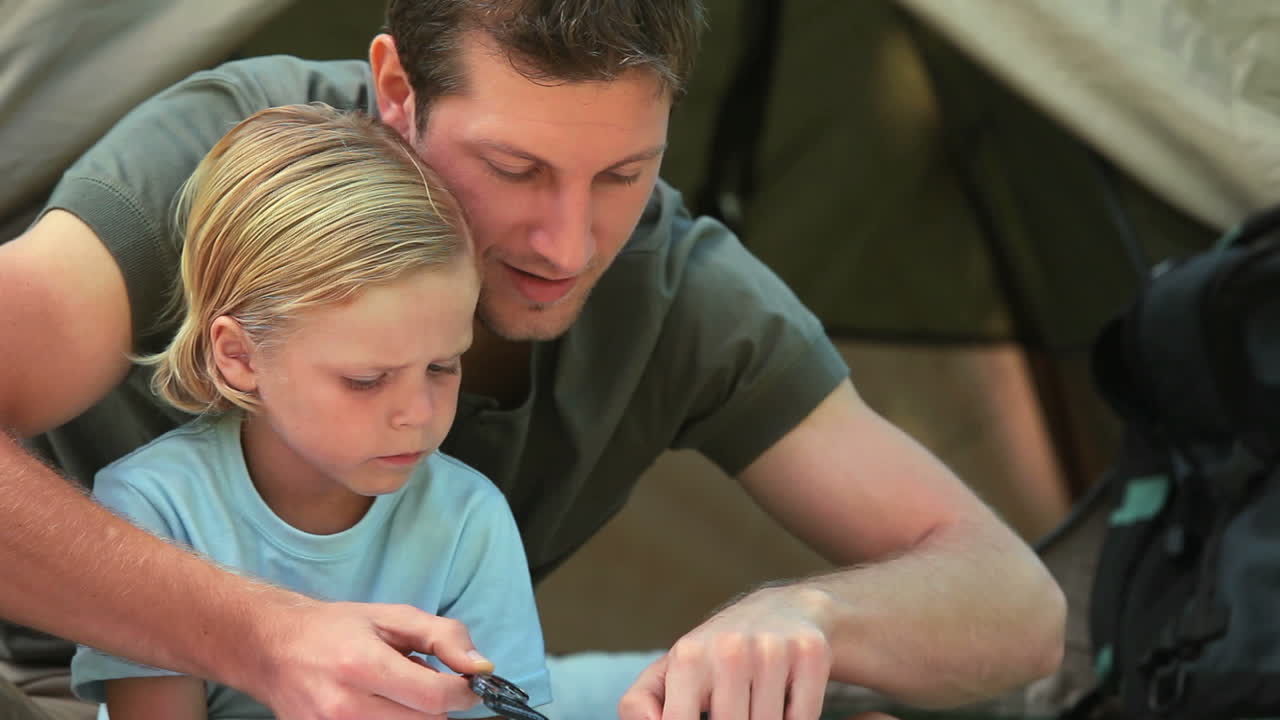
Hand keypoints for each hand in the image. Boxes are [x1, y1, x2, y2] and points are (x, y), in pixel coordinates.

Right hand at [238, 599, 494, 719]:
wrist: (271, 648)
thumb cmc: (337, 628)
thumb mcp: (393, 617)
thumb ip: (444, 637)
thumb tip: (482, 667)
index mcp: (363, 665)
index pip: (435, 697)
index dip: (464, 692)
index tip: (470, 684)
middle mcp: (344, 705)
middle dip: (437, 704)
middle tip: (424, 682)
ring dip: (414, 716)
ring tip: (397, 693)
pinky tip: (381, 706)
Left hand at [618, 585, 833, 719]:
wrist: (784, 609)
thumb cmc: (716, 653)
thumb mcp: (672, 670)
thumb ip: (641, 702)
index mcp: (688, 657)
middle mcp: (730, 649)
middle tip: (735, 709)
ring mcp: (773, 651)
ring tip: (755, 705)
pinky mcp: (811, 654)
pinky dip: (795, 719)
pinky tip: (784, 700)